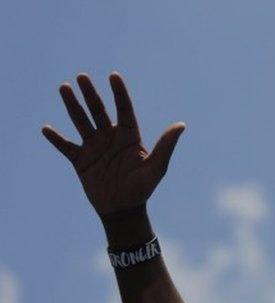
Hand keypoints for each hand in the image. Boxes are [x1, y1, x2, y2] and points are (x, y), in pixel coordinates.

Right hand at [42, 73, 184, 219]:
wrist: (123, 209)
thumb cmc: (143, 188)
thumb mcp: (157, 167)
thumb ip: (166, 145)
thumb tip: (181, 125)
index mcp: (129, 136)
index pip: (124, 109)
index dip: (119, 93)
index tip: (113, 76)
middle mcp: (110, 137)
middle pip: (98, 110)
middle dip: (90, 94)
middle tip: (82, 77)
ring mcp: (94, 147)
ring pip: (81, 121)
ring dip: (72, 106)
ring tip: (64, 88)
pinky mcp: (80, 160)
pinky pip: (65, 146)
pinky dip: (56, 138)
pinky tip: (46, 128)